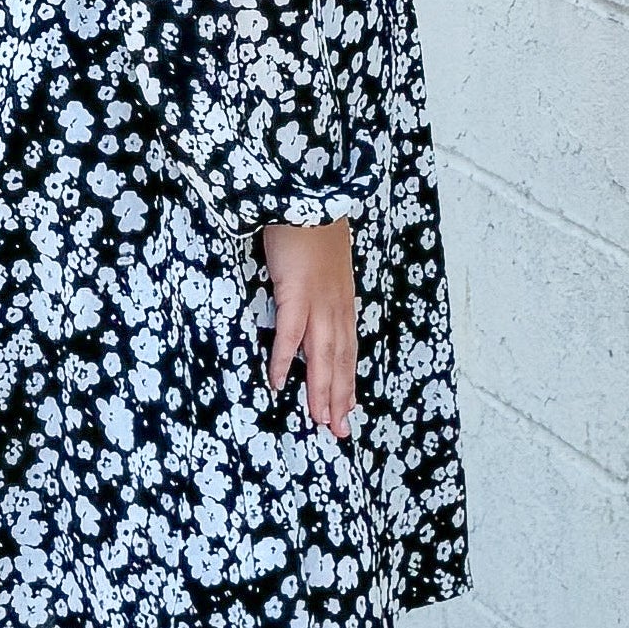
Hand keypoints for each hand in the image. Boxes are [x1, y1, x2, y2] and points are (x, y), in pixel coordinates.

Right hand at [261, 218, 356, 436]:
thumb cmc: (312, 226)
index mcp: (343, 300)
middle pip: (339, 360)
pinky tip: (279, 383)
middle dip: (340, 397)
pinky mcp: (296, 292)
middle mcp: (336, 306)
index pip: (348, 349)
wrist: (308, 197)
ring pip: (321, 355)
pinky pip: (289, 334)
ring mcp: (318, 301)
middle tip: (339, 431)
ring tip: (319, 420)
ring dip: (320, 389)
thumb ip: (322, 285)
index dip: (348, 381)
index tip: (349, 409)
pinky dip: (285, 360)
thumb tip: (313, 300)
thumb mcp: (325, 261)